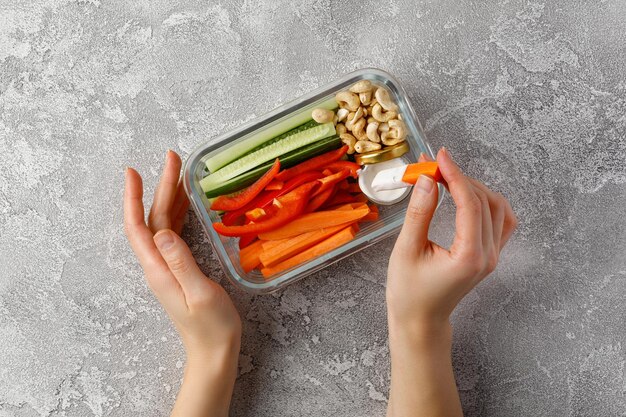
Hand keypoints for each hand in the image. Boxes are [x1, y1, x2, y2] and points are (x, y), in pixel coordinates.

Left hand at [124, 151, 240, 416]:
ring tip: (181, 172)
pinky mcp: (180, 269)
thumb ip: (182, 262)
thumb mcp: (199, 294)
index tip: (133, 171)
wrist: (213, 351)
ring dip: (170, 196)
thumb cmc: (211, 327)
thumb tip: (163, 232)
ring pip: (164, 223)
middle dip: (161, 186)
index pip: (138, 226)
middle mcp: (158, 264)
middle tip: (173, 158)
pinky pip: (175, 233)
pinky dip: (180, 213)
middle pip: (153, 218)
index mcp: (158, 268)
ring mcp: (168, 266)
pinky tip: (188, 203)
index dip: (133, 197)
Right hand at [387, 148, 516, 332]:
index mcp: (469, 256)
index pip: (471, 203)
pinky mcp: (490, 256)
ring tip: (447, 179)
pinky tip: (468, 195)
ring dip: (474, 188)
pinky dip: (486, 201)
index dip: (455, 175)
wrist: (421, 321)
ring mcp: (493, 256)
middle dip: (460, 178)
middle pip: (485, 201)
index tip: (439, 157)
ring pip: (497, 208)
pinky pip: (500, 220)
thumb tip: (429, 180)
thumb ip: (419, 213)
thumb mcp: (406, 250)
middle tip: (434, 166)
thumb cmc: (409, 293)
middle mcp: (488, 256)